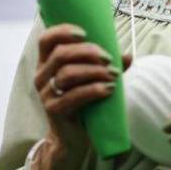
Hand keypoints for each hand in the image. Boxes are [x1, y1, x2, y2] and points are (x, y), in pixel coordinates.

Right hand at [27, 25, 128, 169]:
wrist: (72, 137)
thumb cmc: (82, 102)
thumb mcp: (92, 79)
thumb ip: (108, 66)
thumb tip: (128, 56)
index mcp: (46, 63)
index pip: (46, 40)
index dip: (63, 31)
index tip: (85, 33)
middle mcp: (42, 76)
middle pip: (61, 54)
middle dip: (88, 52)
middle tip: (109, 59)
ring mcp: (46, 94)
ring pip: (68, 74)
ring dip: (95, 71)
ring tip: (113, 75)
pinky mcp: (54, 110)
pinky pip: (74, 96)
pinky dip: (94, 90)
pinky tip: (109, 90)